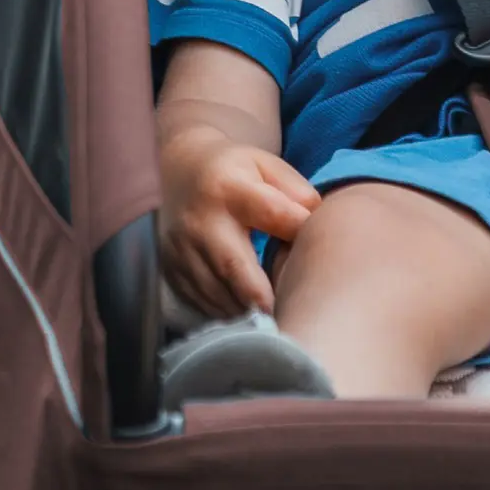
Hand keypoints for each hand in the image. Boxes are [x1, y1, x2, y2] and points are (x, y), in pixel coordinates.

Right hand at [161, 129, 320, 317]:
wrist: (180, 171)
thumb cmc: (235, 171)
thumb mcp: (267, 165)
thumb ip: (297, 191)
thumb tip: (316, 226)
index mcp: (231, 188)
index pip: (273, 213)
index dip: (298, 232)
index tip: (318, 253)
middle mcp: (202, 221)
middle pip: (235, 267)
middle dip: (263, 298)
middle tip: (290, 317)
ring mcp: (182, 250)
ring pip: (218, 293)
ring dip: (248, 312)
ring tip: (275, 324)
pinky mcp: (172, 270)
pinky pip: (201, 303)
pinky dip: (227, 313)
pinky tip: (248, 317)